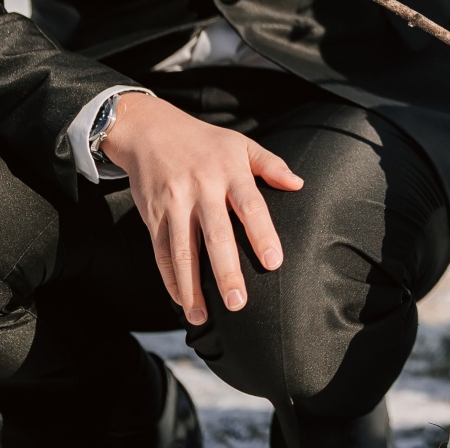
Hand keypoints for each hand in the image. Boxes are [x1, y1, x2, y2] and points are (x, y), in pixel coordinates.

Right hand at [102, 92, 303, 325]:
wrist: (150, 130)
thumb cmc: (204, 141)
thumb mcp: (240, 143)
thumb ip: (270, 165)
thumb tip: (298, 184)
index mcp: (229, 172)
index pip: (251, 206)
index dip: (263, 234)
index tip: (274, 263)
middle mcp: (201, 189)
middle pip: (216, 235)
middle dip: (226, 272)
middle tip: (238, 304)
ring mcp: (174, 203)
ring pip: (183, 251)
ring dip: (191, 287)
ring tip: (202, 318)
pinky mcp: (152, 215)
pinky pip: (161, 252)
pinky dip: (170, 279)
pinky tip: (181, 300)